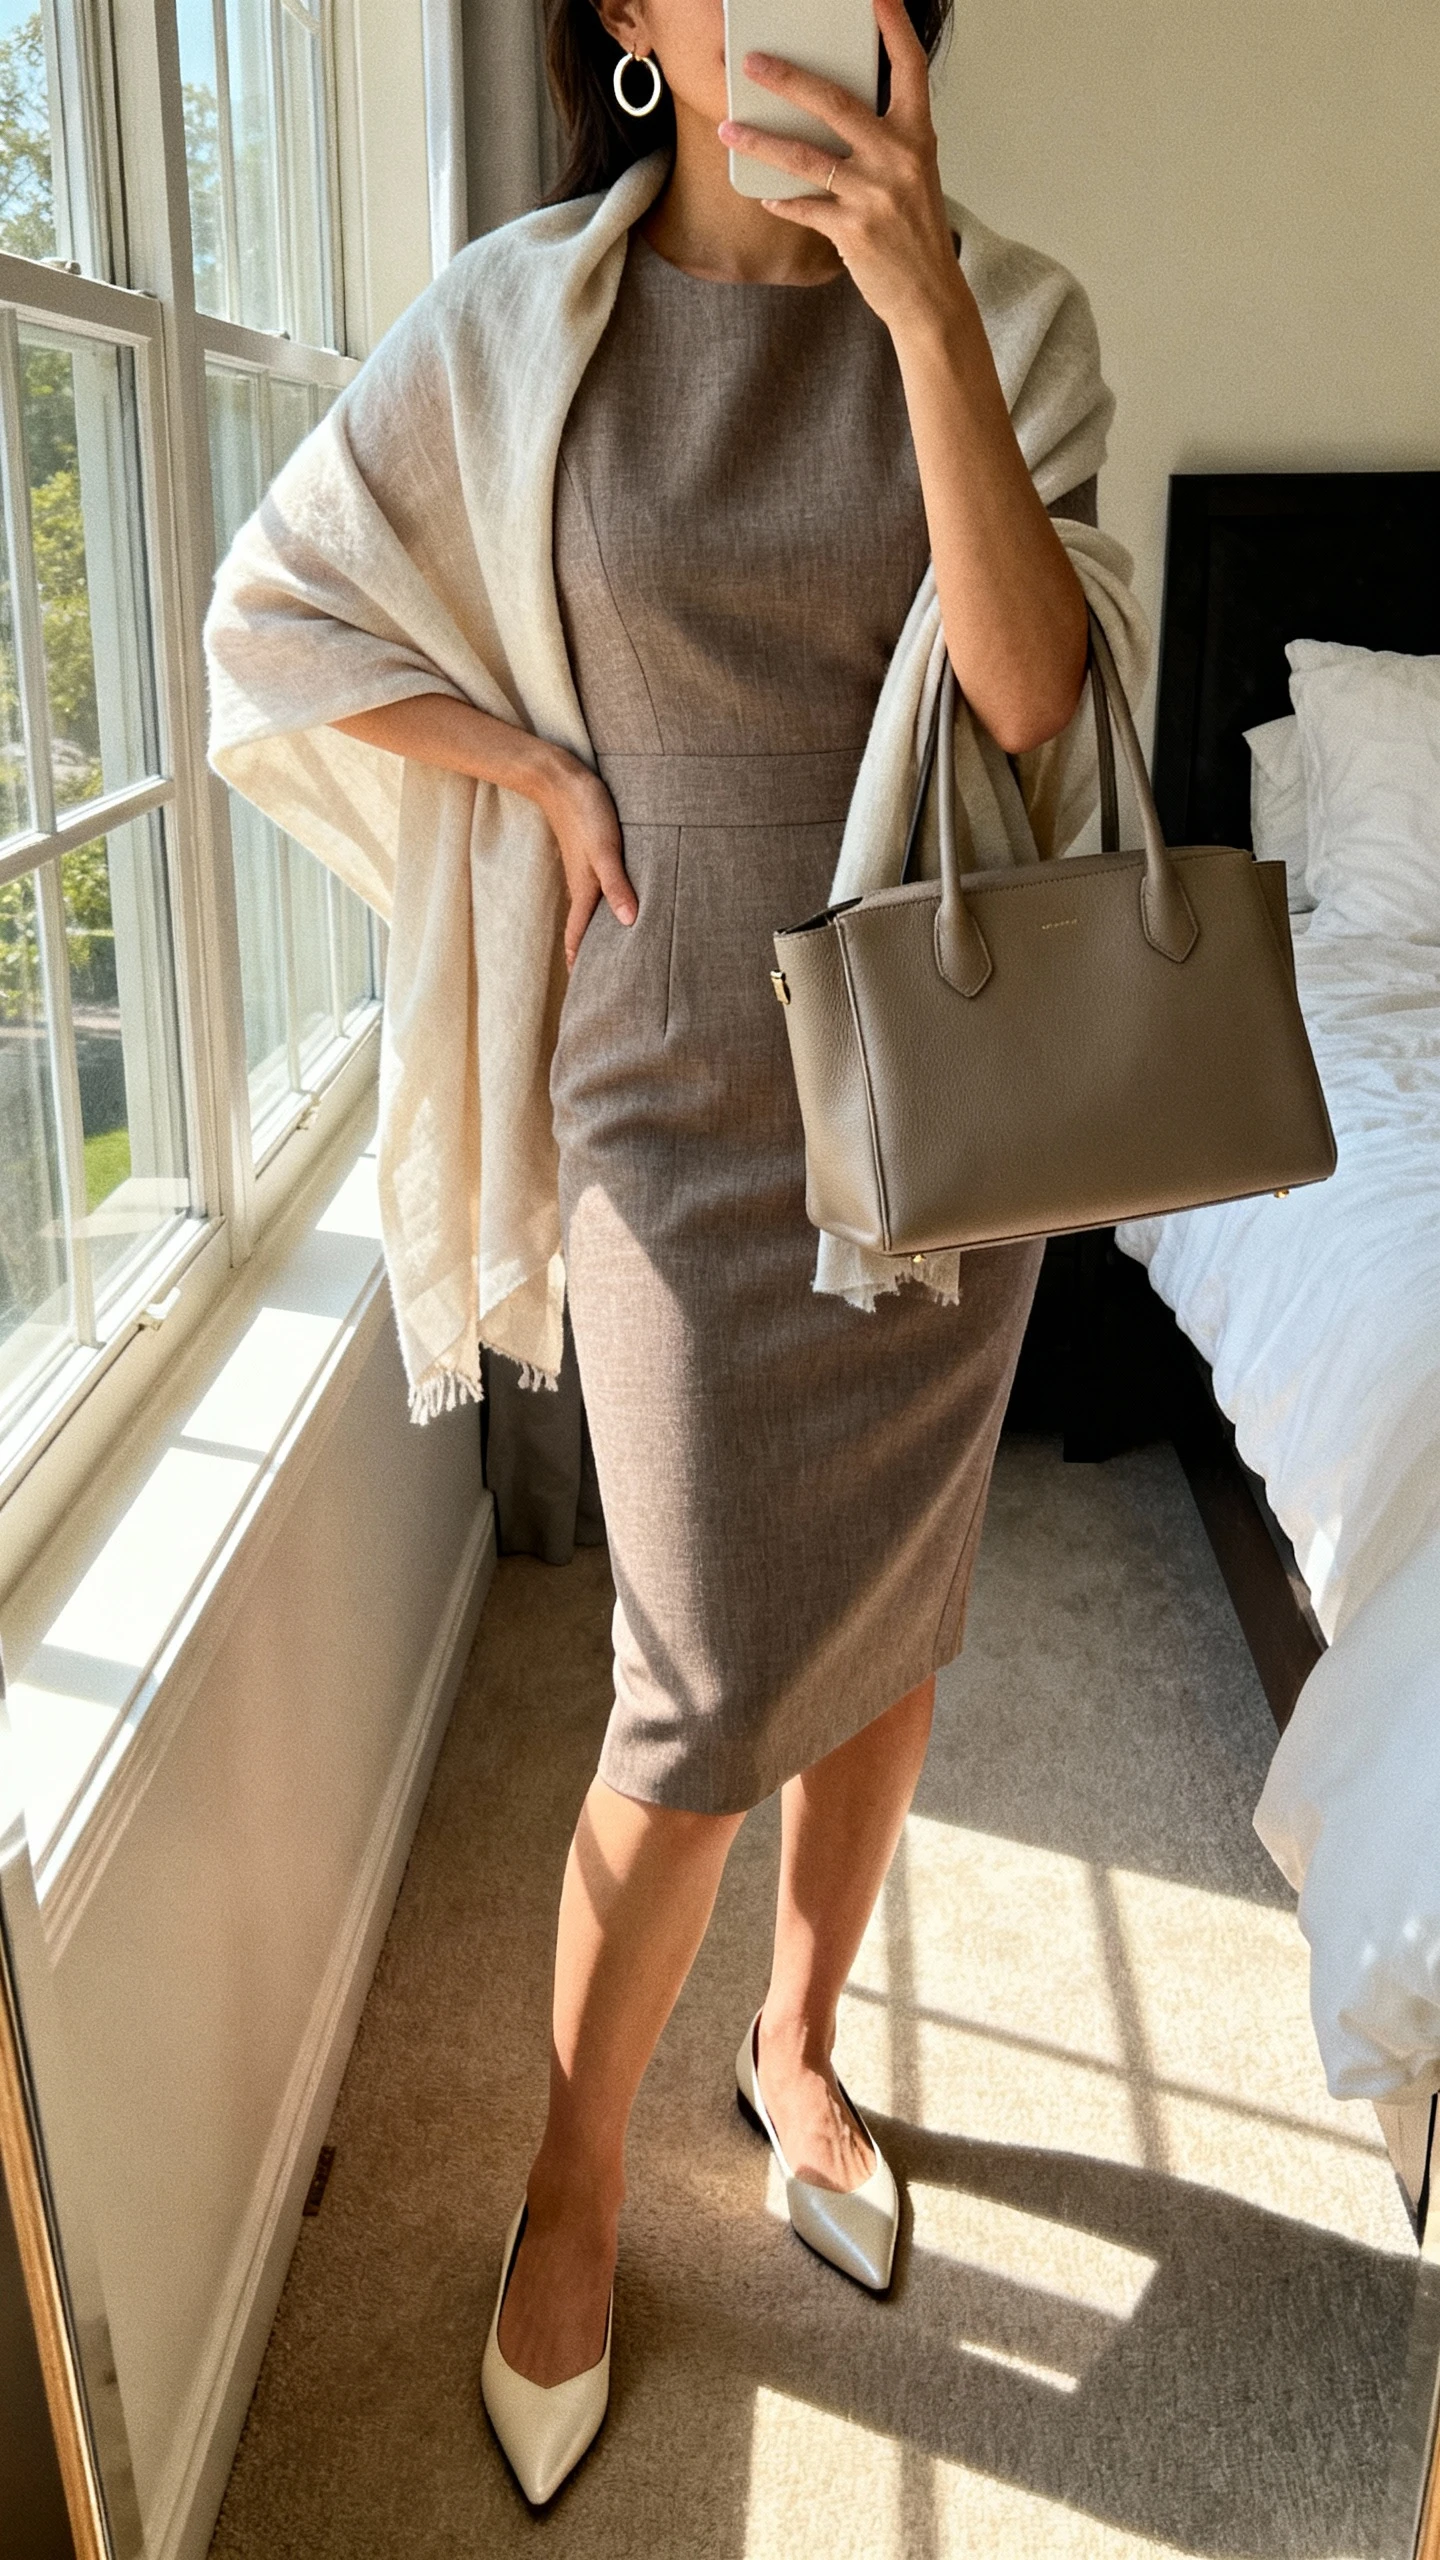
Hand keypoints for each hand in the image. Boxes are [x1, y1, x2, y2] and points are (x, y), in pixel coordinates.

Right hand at [533, 753, 635, 970]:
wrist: (559, 778)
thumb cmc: (585, 811)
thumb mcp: (605, 849)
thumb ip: (617, 885)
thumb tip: (629, 922)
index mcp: (584, 890)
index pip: (578, 936)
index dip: (580, 962)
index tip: (584, 990)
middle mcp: (582, 886)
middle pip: (583, 929)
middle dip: (589, 955)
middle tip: (601, 981)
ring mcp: (584, 871)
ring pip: (590, 911)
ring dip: (597, 932)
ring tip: (610, 952)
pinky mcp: (589, 856)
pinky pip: (596, 891)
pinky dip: (604, 908)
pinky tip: (616, 907)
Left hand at [717, 0, 964, 344]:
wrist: (929, 293)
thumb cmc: (915, 229)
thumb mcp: (912, 172)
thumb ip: (882, 137)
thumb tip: (829, 109)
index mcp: (917, 135)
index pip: (909, 66)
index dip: (892, 24)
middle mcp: (897, 157)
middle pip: (835, 102)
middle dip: (788, 78)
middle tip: (753, 63)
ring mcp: (874, 194)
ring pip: (804, 157)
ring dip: (760, 141)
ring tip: (729, 128)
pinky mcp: (852, 230)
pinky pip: (803, 206)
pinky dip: (780, 199)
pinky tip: (763, 191)